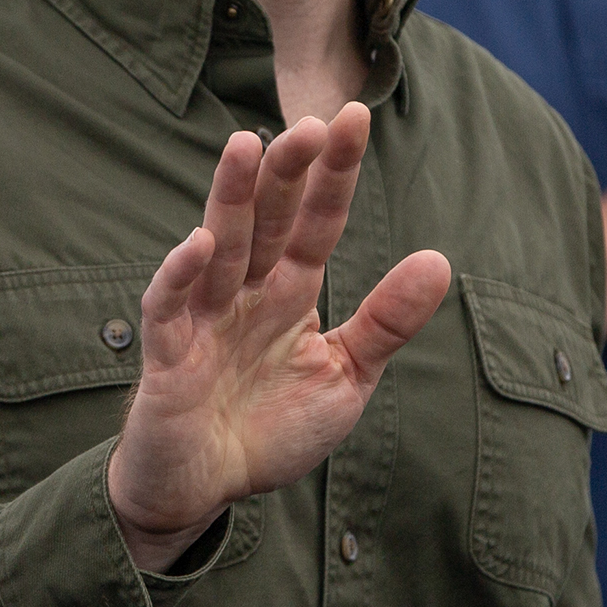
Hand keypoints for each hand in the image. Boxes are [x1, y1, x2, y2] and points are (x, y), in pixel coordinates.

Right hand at [106, 109, 454, 570]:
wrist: (203, 489)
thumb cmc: (269, 429)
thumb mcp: (344, 377)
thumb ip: (386, 322)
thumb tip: (439, 260)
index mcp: (290, 293)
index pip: (316, 223)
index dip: (334, 175)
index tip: (354, 117)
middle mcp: (246, 294)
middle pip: (267, 221)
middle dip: (287, 173)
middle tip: (310, 124)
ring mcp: (203, 318)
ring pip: (218, 247)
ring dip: (231, 198)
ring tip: (247, 147)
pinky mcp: (167, 355)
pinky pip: (170, 307)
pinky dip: (181, 275)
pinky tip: (201, 243)